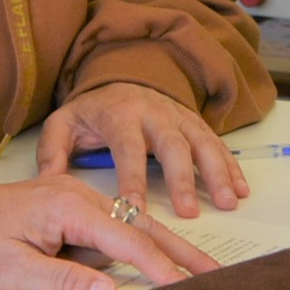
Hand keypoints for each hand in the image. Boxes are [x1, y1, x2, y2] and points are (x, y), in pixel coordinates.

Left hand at [0, 174, 217, 289]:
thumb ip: (64, 279)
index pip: (127, 241)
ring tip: (197, 272)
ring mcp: (73, 197)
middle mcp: (77, 194)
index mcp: (67, 205)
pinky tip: (149, 262)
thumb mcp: (13, 270)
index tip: (189, 289)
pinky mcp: (67, 207)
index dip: (160, 267)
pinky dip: (133, 245)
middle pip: (141, 226)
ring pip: (127, 226)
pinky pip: (109, 227)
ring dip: (157, 250)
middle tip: (217, 275)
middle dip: (180, 251)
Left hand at [37, 83, 245, 217]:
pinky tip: (241, 188)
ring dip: (217, 171)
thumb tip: (49, 184)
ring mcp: (177, 114)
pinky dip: (231, 165)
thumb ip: (52, 151)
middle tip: (189, 211)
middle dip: (182, 178)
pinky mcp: (193, 120)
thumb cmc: (91, 112)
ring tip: (228, 202)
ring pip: (201, 141)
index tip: (134, 210)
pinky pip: (216, 141)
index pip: (126, 147)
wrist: (117, 78)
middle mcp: (152, 111)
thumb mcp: (62, 125)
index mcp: (119, 114)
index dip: (131, 178)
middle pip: (171, 144)